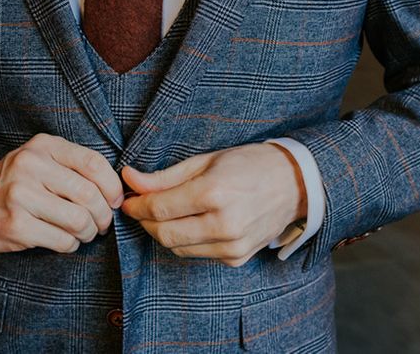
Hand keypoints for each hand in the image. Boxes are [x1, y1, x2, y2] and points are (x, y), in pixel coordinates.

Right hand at [0, 133, 123, 253]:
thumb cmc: (15, 183)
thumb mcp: (40, 161)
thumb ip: (73, 167)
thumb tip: (117, 191)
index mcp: (43, 145)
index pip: (93, 162)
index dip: (112, 186)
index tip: (115, 201)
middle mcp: (31, 165)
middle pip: (89, 194)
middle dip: (102, 215)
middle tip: (100, 224)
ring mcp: (20, 194)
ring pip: (78, 220)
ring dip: (88, 233)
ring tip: (83, 232)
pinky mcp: (15, 224)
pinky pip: (62, 240)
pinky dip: (70, 245)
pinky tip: (63, 240)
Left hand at [119, 143, 306, 266]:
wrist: (292, 184)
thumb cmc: (247, 164)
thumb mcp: (204, 161)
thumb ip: (164, 176)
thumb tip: (129, 179)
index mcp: (214, 193)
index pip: (159, 209)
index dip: (136, 206)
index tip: (127, 199)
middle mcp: (224, 224)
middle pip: (164, 234)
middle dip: (145, 222)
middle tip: (139, 207)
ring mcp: (232, 246)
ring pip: (178, 248)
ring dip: (163, 232)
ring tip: (163, 212)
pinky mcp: (237, 259)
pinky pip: (197, 254)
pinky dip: (185, 240)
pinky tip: (190, 222)